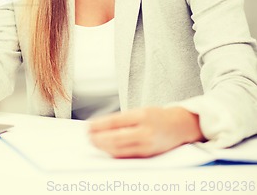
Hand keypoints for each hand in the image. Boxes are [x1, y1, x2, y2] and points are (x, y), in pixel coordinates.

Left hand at [88, 106, 204, 157]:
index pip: (115, 122)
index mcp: (142, 115)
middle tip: (88, 136)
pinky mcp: (148, 155)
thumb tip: (100, 125)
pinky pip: (127, 155)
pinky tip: (106, 149)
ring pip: (120, 149)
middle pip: (116, 138)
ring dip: (103, 147)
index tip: (88, 126)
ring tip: (94, 142)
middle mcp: (145, 131)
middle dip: (98, 138)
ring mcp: (147, 145)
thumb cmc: (158, 116)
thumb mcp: (141, 110)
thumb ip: (123, 119)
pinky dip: (114, 153)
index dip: (99, 125)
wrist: (180, 126)